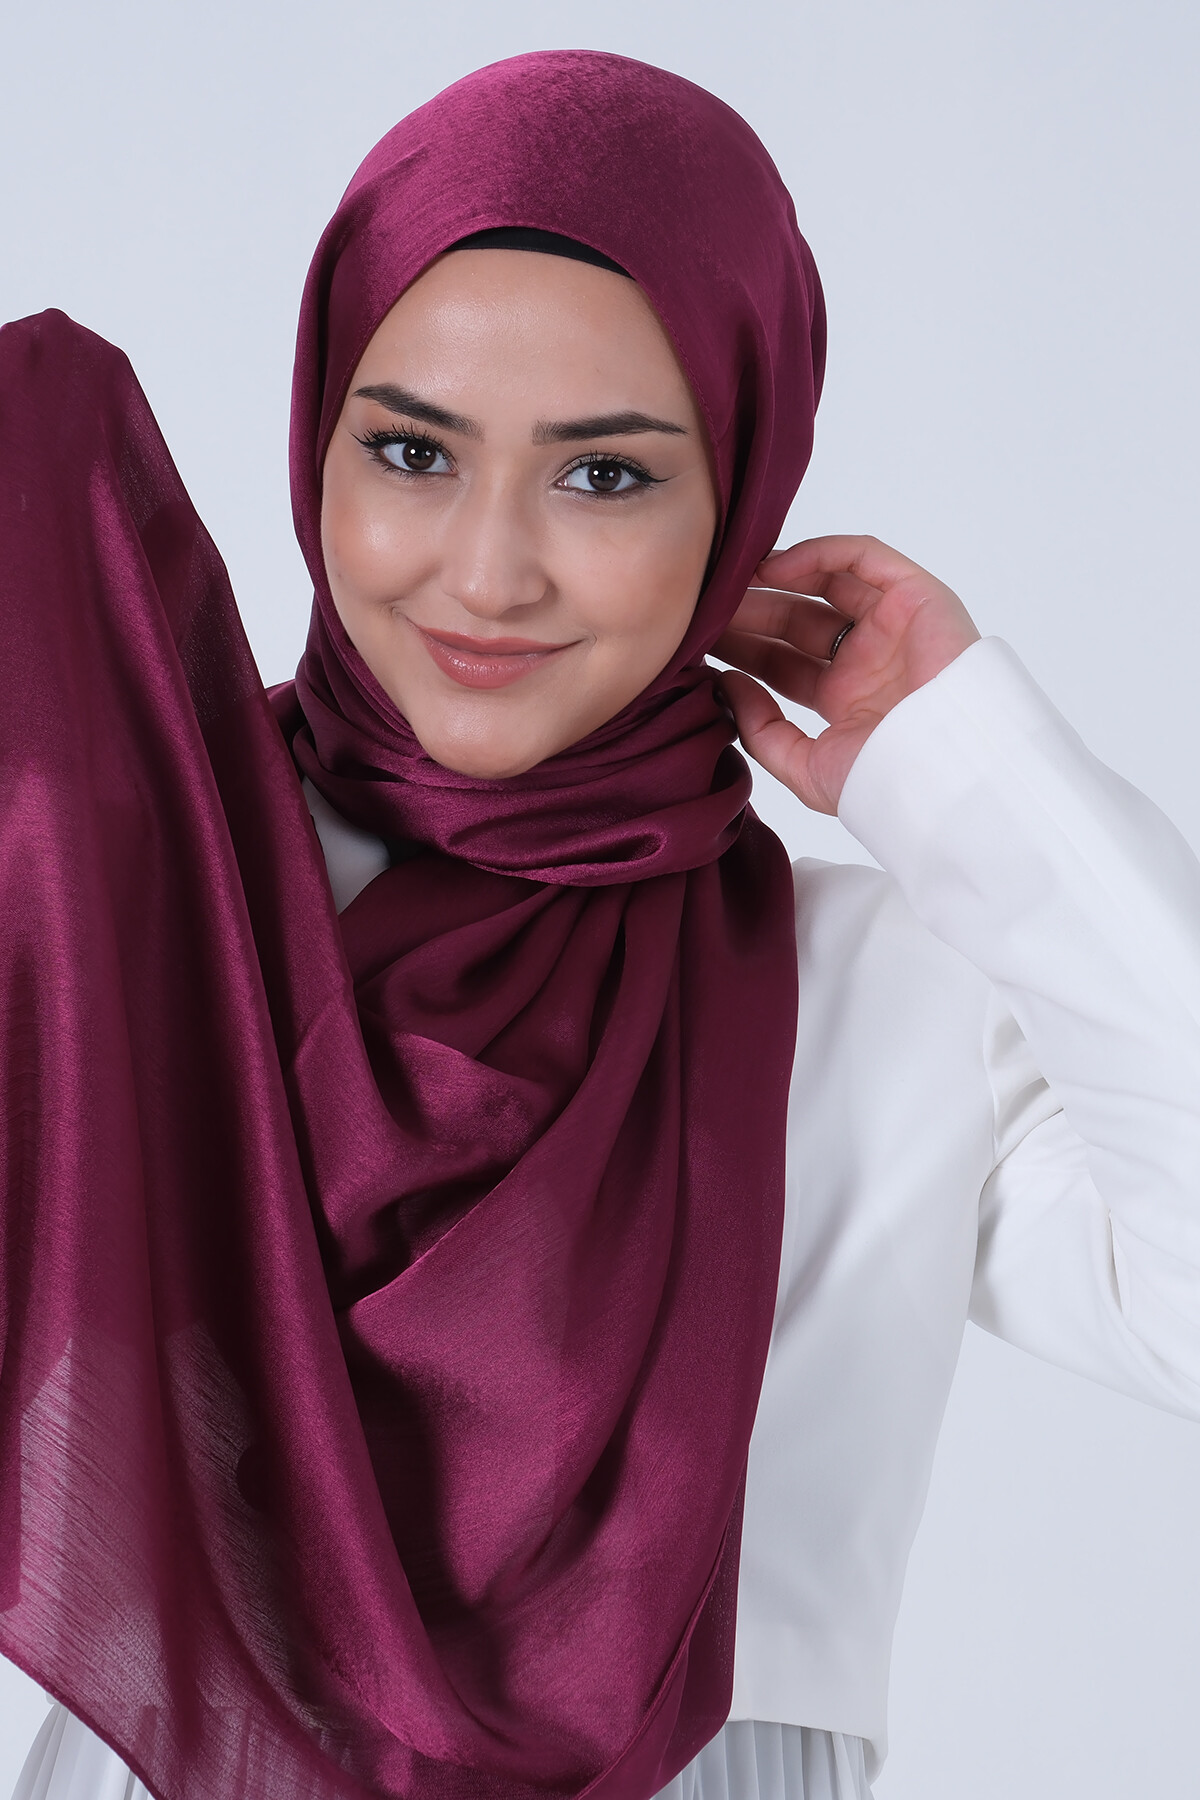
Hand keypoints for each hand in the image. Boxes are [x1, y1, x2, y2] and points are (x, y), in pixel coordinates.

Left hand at [713, 534, 980, 814]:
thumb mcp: (805, 765)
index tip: (699, 641)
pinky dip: (818, 554)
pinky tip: (773, 569)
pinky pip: (864, 558)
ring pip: (825, 584)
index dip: (742, 648)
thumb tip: (725, 687)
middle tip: (705, 609)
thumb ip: (761, 731)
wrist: (943, 771)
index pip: (782, 662)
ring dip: (776, 580)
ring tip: (732, 584)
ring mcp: (892, 626)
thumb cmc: (885, 780)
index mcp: (845, 699)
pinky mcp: (916, 596)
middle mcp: (867, 659)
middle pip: (796, 621)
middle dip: (750, 613)